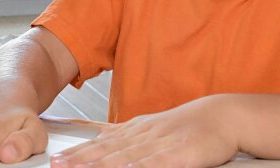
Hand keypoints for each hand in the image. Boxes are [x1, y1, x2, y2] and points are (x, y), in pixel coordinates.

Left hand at [49, 95, 237, 167]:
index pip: (101, 144)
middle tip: (58, 165)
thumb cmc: (188, 128)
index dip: (78, 153)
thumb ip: (128, 140)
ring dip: (101, 164)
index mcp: (136, 130)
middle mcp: (143, 135)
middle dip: (80, 159)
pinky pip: (157, 162)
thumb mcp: (153, 132)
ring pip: (126, 156)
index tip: (57, 160)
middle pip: (107, 150)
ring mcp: (160, 143)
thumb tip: (102, 145)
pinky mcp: (179, 153)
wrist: (221, 116)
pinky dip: (140, 166)